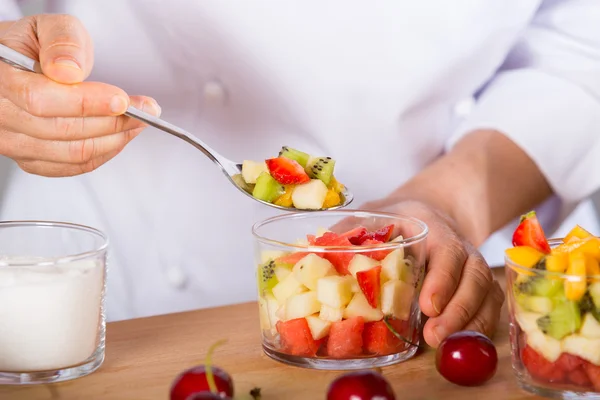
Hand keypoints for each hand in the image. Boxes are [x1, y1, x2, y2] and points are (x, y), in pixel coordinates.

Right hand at [0, 15, 160, 176]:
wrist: (18, 66)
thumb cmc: (34, 47)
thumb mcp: (48, 28)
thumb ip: (62, 41)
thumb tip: (69, 70)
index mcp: (0, 77)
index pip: (41, 99)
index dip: (87, 103)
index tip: (122, 100)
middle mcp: (0, 115)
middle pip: (62, 130)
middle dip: (113, 121)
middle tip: (145, 110)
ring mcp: (13, 141)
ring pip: (72, 152)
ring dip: (114, 139)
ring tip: (138, 121)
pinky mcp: (30, 159)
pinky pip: (72, 166)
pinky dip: (103, 153)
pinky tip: (120, 137)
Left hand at [360, 198, 505, 347]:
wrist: (426, 212)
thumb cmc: (394, 218)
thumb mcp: (370, 215)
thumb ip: (345, 232)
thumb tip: (304, 254)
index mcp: (434, 229)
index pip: (448, 252)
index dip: (442, 279)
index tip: (427, 305)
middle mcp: (460, 248)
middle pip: (474, 277)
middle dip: (457, 310)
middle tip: (432, 336)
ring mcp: (472, 268)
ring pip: (486, 294)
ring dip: (469, 323)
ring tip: (442, 345)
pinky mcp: (477, 286)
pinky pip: (489, 306)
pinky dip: (479, 326)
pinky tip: (459, 344)